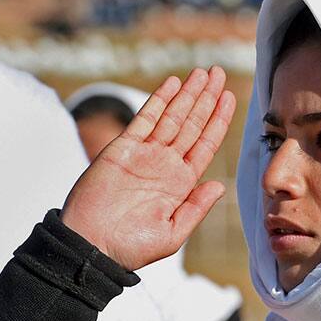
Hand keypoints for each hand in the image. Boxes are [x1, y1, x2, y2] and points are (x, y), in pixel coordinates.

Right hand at [61, 66, 235, 270]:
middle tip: (219, 73)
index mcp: (180, 184)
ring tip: (203, 73)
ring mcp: (144, 155)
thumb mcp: (171, 234)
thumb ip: (195, 209)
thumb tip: (219, 185)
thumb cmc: (130, 248)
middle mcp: (164, 165)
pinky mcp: (122, 149)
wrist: (91, 246)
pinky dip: (158, 101)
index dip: (218, 120)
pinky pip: (144, 119)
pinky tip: (173, 84)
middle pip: (191, 124)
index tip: (230, 97)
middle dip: (206, 99)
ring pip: (171, 117)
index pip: (204, 145)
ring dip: (187, 95)